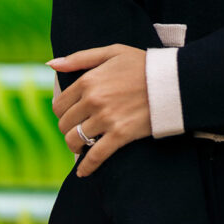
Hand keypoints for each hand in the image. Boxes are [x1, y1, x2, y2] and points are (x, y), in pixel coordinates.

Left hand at [48, 44, 151, 177]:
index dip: (63, 111)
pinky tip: (84, 171)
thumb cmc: (142, 64)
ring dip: (75, 146)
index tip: (71, 114)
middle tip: (78, 129)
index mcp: (89, 80)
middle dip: (69, 128)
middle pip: (65, 124)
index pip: (59, 104)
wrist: (172, 80)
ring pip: (75, 140)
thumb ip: (80, 58)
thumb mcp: (112, 52)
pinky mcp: (119, 135)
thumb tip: (51, 64)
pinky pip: (95, 156)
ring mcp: (106, 118)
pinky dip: (87, 167)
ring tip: (82, 145)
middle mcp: (93, 99)